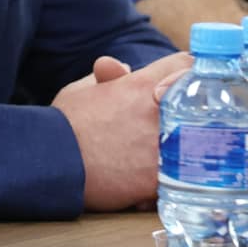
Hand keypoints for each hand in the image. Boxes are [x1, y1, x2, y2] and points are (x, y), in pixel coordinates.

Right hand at [53, 51, 192, 210]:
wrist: (50, 163)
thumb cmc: (60, 125)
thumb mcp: (78, 92)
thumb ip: (105, 78)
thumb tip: (122, 68)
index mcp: (140, 86)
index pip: (184, 65)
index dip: (180, 74)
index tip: (175, 84)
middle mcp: (158, 112)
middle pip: (196, 105)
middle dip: (184, 111)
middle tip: (165, 125)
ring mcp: (162, 146)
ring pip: (194, 143)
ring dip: (179, 147)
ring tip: (150, 157)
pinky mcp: (160, 178)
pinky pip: (178, 176)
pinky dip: (164, 179)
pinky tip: (142, 181)